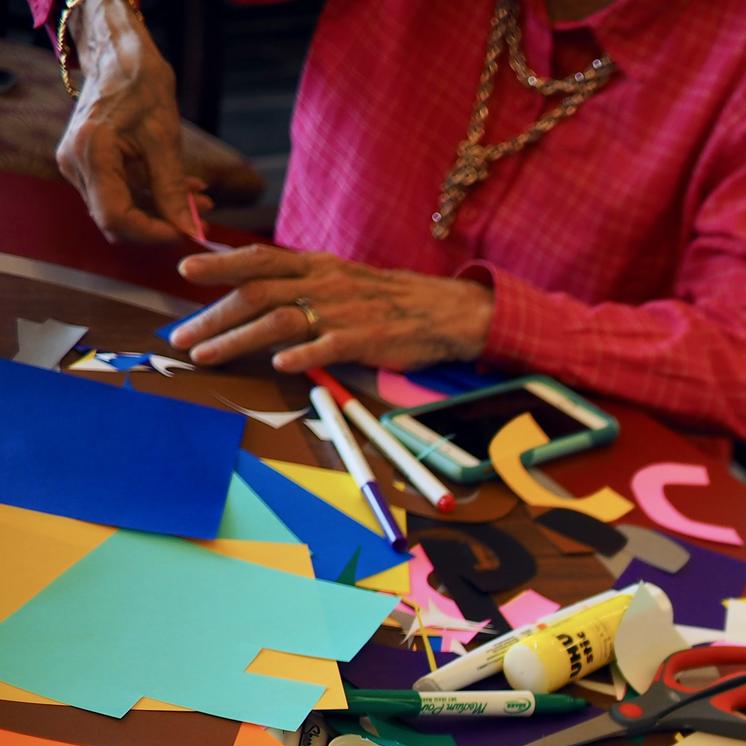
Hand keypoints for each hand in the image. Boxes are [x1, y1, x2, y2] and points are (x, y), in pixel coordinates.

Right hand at [57, 0, 201, 242]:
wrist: (120, 56)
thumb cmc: (142, 86)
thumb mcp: (166, 140)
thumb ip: (174, 189)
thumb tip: (191, 230)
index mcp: (90, 154)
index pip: (116, 218)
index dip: (153, 233)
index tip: (188, 232)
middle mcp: (75, 164)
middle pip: (116, 219)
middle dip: (160, 224)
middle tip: (201, 215)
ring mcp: (78, 165)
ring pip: (122, 208)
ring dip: (162, 210)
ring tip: (202, 199)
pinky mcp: (89, 164)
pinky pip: (121, 192)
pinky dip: (154, 195)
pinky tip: (186, 188)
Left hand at [172, 246, 494, 372]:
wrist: (445, 310)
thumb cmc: (390, 299)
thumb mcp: (342, 279)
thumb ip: (302, 284)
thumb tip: (257, 294)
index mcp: (317, 267)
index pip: (259, 259)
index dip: (221, 263)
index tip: (185, 270)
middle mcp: (323, 284)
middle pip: (256, 294)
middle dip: (212, 315)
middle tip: (179, 336)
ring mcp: (342, 312)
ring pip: (277, 322)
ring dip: (236, 339)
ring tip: (206, 357)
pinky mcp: (364, 340)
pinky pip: (327, 347)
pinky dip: (301, 355)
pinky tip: (279, 365)